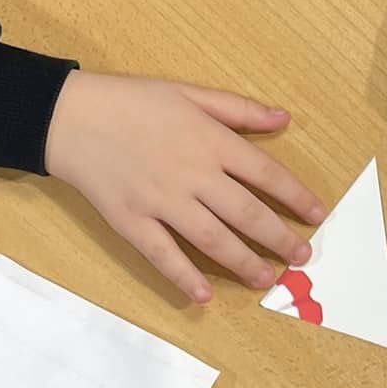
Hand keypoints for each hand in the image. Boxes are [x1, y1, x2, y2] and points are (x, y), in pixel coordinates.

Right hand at [44, 72, 326, 301]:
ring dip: (244, 262)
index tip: (316, 215)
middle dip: (278, 238)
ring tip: (266, 279)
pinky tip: (204, 295)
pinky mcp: (132, 222)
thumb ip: (239, 109)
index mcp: (211, 141)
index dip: (295, 197)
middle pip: (246, 213)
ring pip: (213, 239)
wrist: (70, 116)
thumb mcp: (190, 92)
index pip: (266, 174)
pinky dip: (185, 277)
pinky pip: (163, 255)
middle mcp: (193, 174)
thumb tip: (284, 118)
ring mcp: (162, 201)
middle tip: (301, 257)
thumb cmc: (133, 100)